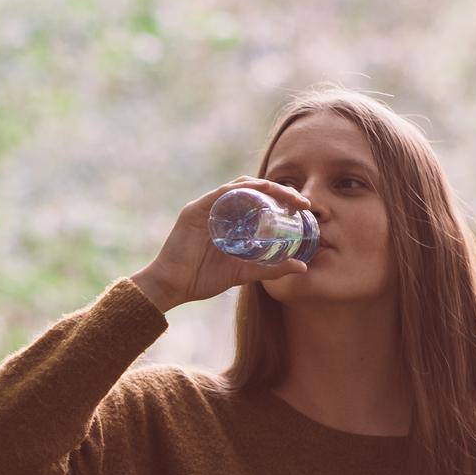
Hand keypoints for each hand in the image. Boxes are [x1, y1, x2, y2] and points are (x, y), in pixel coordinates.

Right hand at [131, 175, 311, 310]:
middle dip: (280, 191)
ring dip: (266, 187)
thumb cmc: (202, 280)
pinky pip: (221, 194)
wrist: (171, 287)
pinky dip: (241, 191)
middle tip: (302, 202)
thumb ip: (270, 269)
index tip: (304, 207)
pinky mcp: (195, 211)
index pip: (259, 200)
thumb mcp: (244, 273)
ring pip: (240, 187)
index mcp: (229, 219)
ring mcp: (206, 206)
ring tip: (287, 197)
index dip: (282, 199)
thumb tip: (301, 266)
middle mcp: (219, 208)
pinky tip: (259, 194)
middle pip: (253, 189)